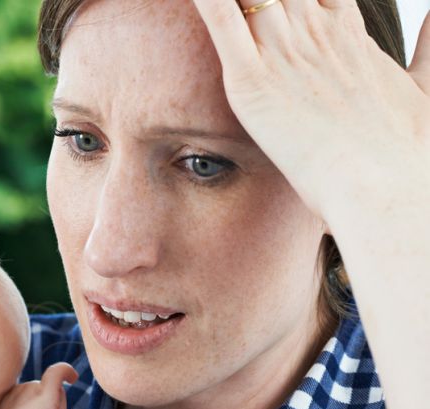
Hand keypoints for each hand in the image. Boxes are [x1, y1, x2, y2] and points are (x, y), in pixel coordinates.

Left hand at [190, 0, 429, 219]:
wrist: (384, 188)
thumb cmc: (404, 153)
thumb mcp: (425, 86)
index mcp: (344, 34)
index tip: (282, 4)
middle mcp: (313, 33)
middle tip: (249, 5)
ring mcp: (283, 53)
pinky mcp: (252, 81)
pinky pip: (219, 21)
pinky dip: (204, 3)